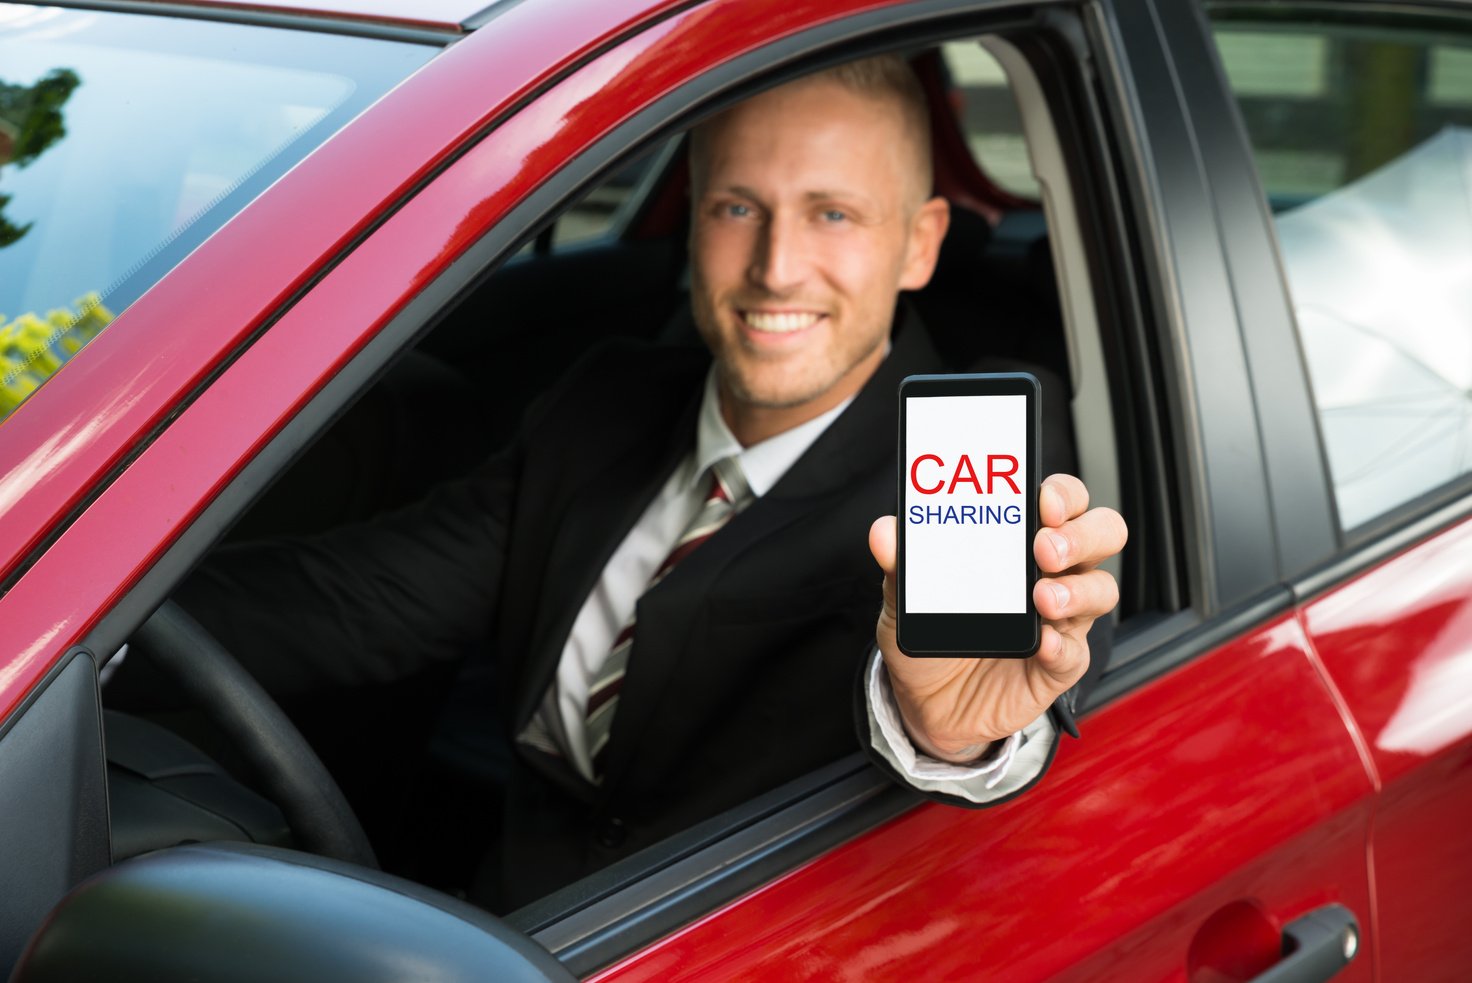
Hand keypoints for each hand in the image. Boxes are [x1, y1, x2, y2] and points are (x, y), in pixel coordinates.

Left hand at [870, 474, 1125, 762]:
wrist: (927, 702)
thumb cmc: (931, 632)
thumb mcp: (906, 597)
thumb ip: (901, 564)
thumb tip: (884, 532)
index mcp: (1021, 540)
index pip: (1062, 500)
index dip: (1062, 493)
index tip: (1042, 498)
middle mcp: (1052, 571)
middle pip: (1101, 534)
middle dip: (1081, 534)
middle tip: (1044, 547)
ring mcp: (1062, 618)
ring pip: (1101, 590)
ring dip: (1077, 589)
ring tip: (1042, 598)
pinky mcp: (1059, 664)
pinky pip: (1075, 652)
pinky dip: (1062, 645)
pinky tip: (1043, 643)